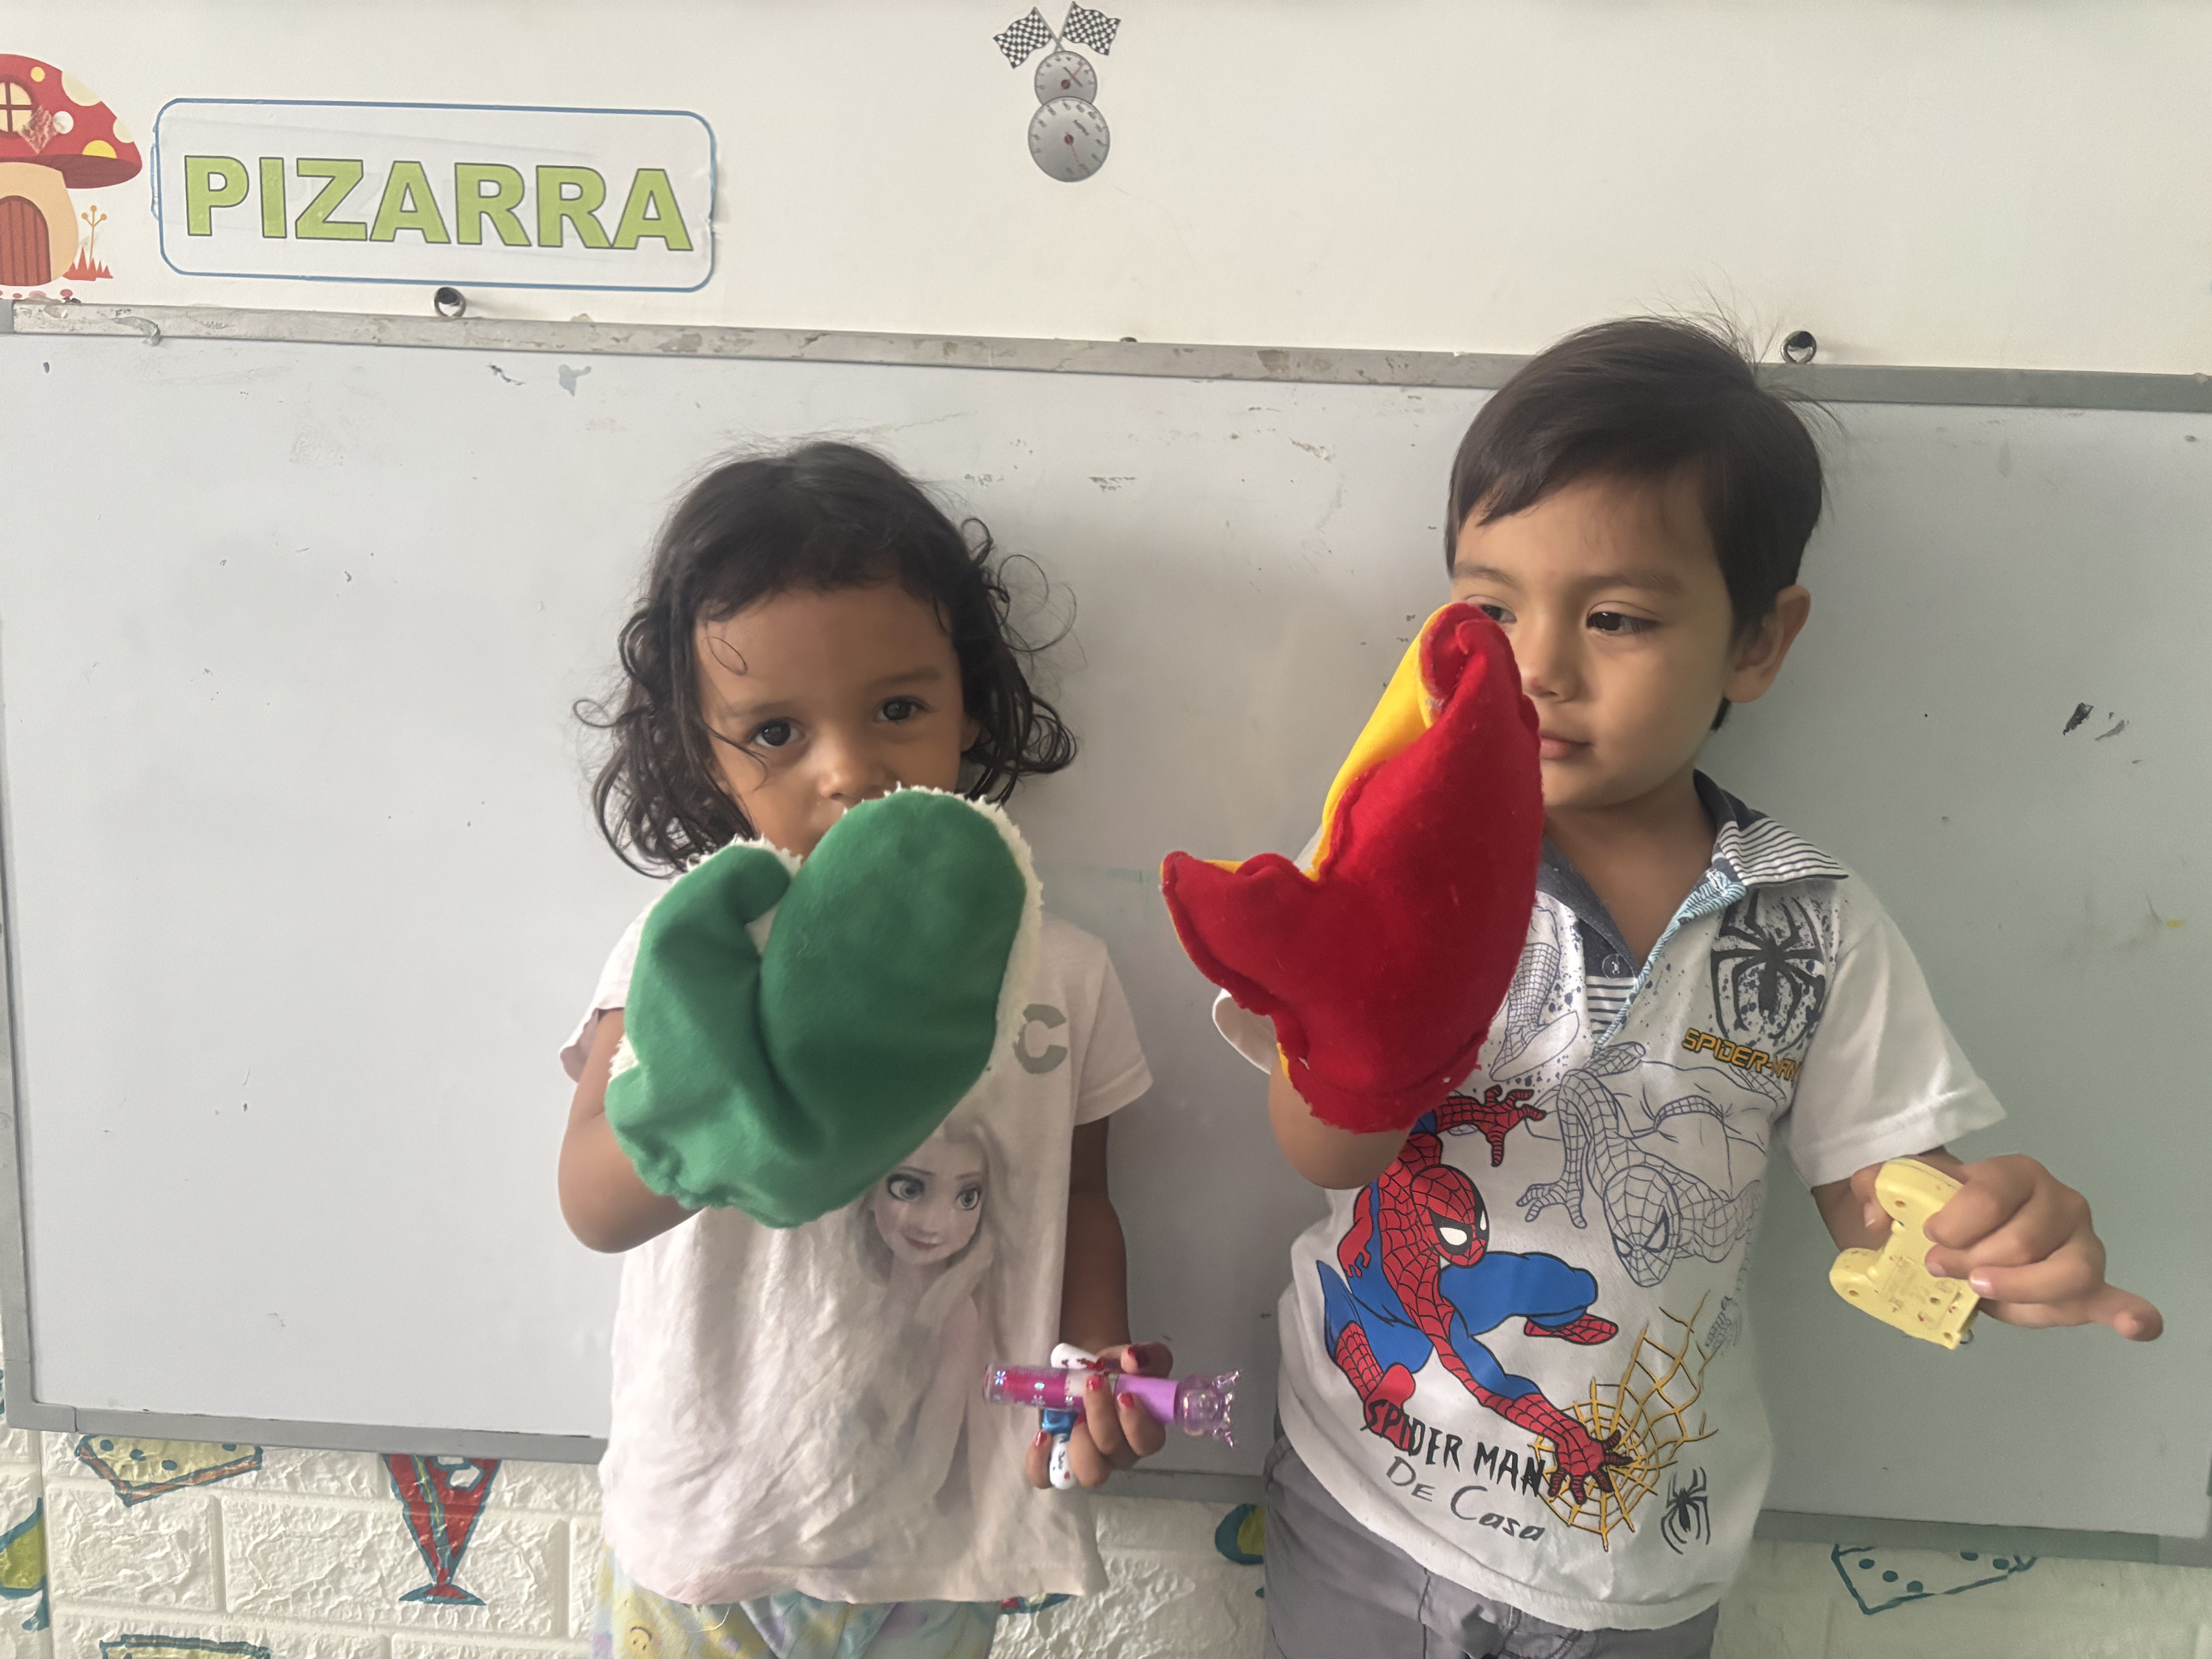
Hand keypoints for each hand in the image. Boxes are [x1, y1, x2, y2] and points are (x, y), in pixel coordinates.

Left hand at [1023, 1342, 1173, 1489]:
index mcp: (1143, 1431)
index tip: (1123, 1394)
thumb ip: (1146, 1356)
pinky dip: (1041, 1462)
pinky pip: (1047, 1477)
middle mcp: (1119, 1453)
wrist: (1086, 1374)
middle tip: (1092, 1385)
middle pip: (1116, 1454)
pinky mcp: (1057, 1462)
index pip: (1148, 1442)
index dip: (1136, 1423)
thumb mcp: (1132, 1357)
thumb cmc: (1114, 1371)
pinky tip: (1043, 1435)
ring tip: (1073, 1416)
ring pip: (1091, 1474)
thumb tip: (1133, 1359)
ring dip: (1081, 1443)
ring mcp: (1088, 1461)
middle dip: (1102, 1419)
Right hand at [1160, 604, 1541, 1133]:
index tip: (1452, 635)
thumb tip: (1180, 868)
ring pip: (1514, 775)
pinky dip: (1498, 770)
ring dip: (1494, 728)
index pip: (1467, 733)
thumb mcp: (1268, 952)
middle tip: (1458, 649)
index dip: (1465, 674)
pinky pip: (1511, 810)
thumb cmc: (1332, 998)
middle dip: (1483, 688)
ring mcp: (1501, 871)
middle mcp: (1481, 847)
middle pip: (1502, 742)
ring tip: (1467, 688)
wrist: (1389, 1070)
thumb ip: (1223, 907)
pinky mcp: (1502, 894)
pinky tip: (1477, 761)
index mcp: (1431, 838)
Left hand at [1850, 1155, 2161, 1340]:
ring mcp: (2080, 1244)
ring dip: (2021, 1288)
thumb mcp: (1896, 1187)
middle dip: (1977, 1261)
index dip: (1956, 1224)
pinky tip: (2137, 1325)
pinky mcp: (2087, 1286)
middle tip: (1946, 1269)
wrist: (1958, 1234)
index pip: (1992, 1196)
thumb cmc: (1935, 1208)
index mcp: (2014, 1173)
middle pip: (2025, 1239)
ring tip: (1984, 1292)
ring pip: (2067, 1272)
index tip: (1930, 1239)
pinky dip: (2130, 1313)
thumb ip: (1874, 1186)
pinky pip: (2115, 1298)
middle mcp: (2059, 1202)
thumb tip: (1874, 1215)